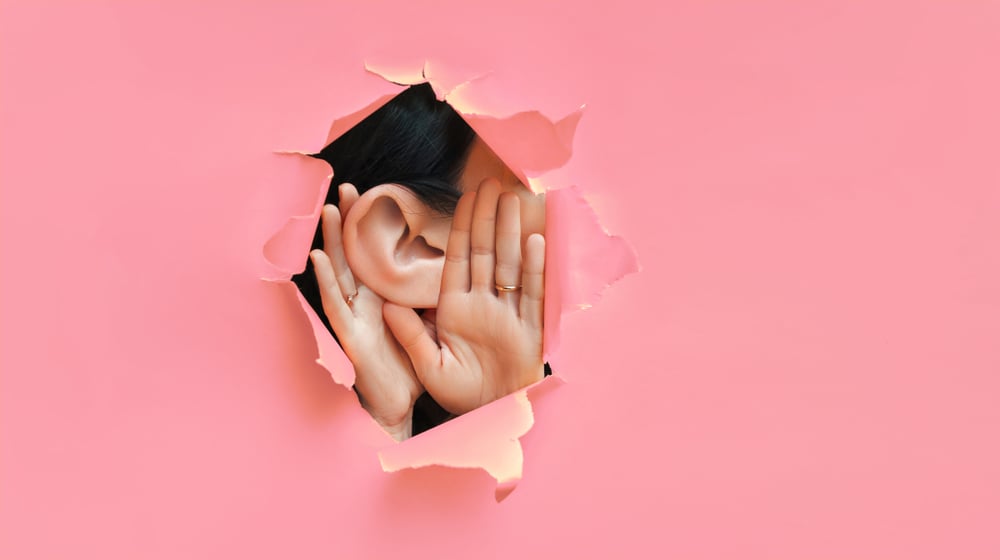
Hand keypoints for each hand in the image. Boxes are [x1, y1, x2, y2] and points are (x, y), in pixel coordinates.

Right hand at [310, 183, 422, 439]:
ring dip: (333, 242)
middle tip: (349, 188)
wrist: (400, 408)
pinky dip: (326, 282)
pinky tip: (318, 258)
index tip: (378, 195)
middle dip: (352, 223)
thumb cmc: (410, 370)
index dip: (376, 227)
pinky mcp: (349, 338)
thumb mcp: (426, 327)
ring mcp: (355, 318)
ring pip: (342, 273)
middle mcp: (367, 304)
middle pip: (357, 256)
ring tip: (330, 211)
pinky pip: (335, 305)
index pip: (380, 256)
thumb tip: (447, 268)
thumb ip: (428, 301)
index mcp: (387, 299)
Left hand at [383, 179, 544, 414]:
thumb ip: (410, 335)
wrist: (491, 416)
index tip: (464, 198)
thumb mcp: (429, 366)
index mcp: (455, 309)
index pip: (456, 259)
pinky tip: (534, 240)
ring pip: (509, 264)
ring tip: (514, 199)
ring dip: (511, 232)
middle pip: (485, 253)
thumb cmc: (460, 396)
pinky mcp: (530, 328)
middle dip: (488, 218)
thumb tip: (386, 305)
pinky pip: (533, 292)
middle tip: (491, 183)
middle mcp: (482, 305)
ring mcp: (508, 313)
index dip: (460, 228)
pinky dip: (535, 267)